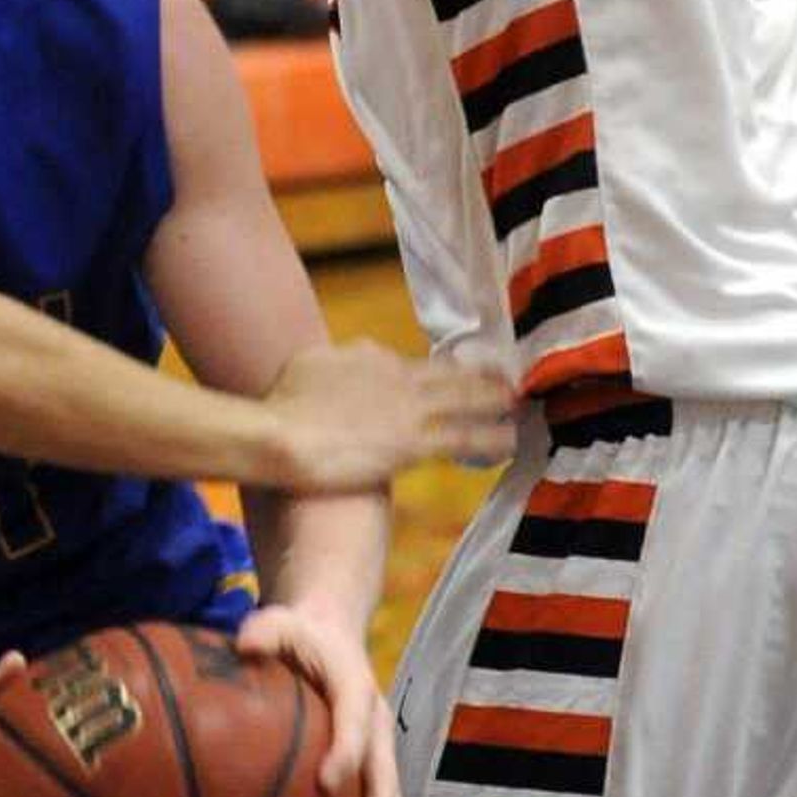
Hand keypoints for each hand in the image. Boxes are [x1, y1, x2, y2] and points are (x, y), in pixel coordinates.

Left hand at [236, 601, 400, 796]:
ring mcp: (379, 750)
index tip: (326, 785)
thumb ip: (263, 631)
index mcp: (356, 688)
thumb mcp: (278, 620)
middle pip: (385, 776)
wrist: (333, 633)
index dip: (346, 754)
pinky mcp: (373, 770)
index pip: (355, 724)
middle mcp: (376, 724)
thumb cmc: (298, 633)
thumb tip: (243, 644)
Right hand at [265, 340, 515, 490]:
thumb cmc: (281, 406)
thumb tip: (346, 358)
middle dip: (482, 376)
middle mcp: (395, 373)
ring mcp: (408, 406)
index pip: (411, 362)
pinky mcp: (413, 441)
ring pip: (466, 399)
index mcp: (367, 354)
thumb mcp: (308, 366)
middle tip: (509, 380)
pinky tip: (510, 441)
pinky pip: (464, 437)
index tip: (451, 378)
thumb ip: (335, 362)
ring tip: (518, 405)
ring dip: (496, 402)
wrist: (279, 437)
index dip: (437, 372)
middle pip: (450, 372)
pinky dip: (491, 437)